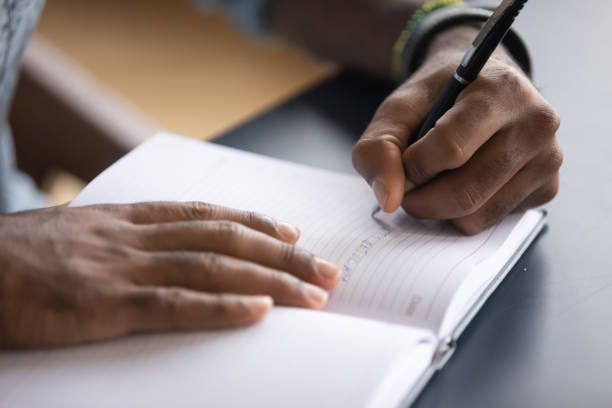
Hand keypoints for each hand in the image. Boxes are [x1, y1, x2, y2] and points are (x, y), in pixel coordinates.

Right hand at [0, 202, 340, 347]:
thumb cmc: (19, 256)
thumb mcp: (79, 235)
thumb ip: (124, 240)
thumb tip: (164, 252)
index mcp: (128, 219)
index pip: (207, 214)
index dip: (255, 222)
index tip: (292, 231)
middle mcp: (135, 237)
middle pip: (226, 240)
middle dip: (283, 254)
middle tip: (328, 268)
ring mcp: (123, 269)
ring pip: (214, 268)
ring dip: (271, 280)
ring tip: (314, 293)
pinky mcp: (104, 305)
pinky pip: (175, 305)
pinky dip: (222, 308)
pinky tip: (260, 312)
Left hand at [352, 26, 562, 233]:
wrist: (480, 86)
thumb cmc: (437, 97)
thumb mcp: (398, 109)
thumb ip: (378, 148)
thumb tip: (388, 200)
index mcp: (501, 90)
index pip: (448, 149)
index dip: (413, 166)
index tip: (403, 161)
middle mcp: (535, 123)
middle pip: (465, 193)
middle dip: (422, 199)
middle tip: (409, 186)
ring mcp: (548, 158)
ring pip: (479, 215)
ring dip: (440, 210)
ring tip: (433, 183)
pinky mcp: (548, 186)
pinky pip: (494, 221)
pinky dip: (466, 213)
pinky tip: (463, 183)